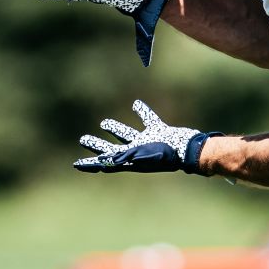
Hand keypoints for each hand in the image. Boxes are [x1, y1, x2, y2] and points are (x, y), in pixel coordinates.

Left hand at [75, 100, 212, 173]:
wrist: (192, 150)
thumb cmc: (169, 155)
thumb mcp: (145, 156)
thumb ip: (126, 157)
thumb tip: (107, 161)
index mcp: (131, 160)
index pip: (106, 163)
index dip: (91, 164)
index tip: (76, 164)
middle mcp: (137, 152)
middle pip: (112, 149)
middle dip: (97, 145)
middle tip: (83, 140)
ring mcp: (148, 142)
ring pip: (128, 135)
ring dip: (115, 129)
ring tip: (103, 123)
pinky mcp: (159, 131)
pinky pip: (148, 120)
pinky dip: (142, 111)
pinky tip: (136, 104)